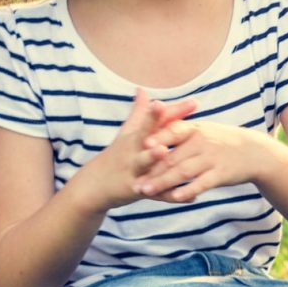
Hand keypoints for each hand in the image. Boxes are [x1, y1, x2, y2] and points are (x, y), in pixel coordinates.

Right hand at [78, 89, 194, 208]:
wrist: (94, 186)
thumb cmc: (116, 155)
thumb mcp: (126, 134)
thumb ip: (139, 112)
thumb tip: (143, 89)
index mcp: (136, 136)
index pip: (155, 119)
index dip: (172, 110)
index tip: (194, 102)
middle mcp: (133, 150)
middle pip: (146, 135)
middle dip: (156, 124)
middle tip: (166, 112)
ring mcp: (133, 170)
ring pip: (145, 163)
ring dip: (153, 157)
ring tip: (163, 151)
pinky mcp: (134, 190)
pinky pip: (156, 193)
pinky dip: (171, 196)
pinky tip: (190, 197)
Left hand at [137, 117, 272, 202]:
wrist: (255, 152)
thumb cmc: (223, 141)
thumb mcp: (203, 129)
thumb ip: (180, 129)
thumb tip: (153, 128)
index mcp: (195, 129)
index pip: (172, 131)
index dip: (157, 137)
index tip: (140, 144)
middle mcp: (202, 142)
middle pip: (172, 157)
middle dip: (151, 170)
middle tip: (134, 181)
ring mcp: (211, 158)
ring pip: (182, 172)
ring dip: (162, 182)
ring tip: (145, 191)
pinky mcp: (221, 174)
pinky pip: (201, 183)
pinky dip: (187, 191)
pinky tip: (174, 198)